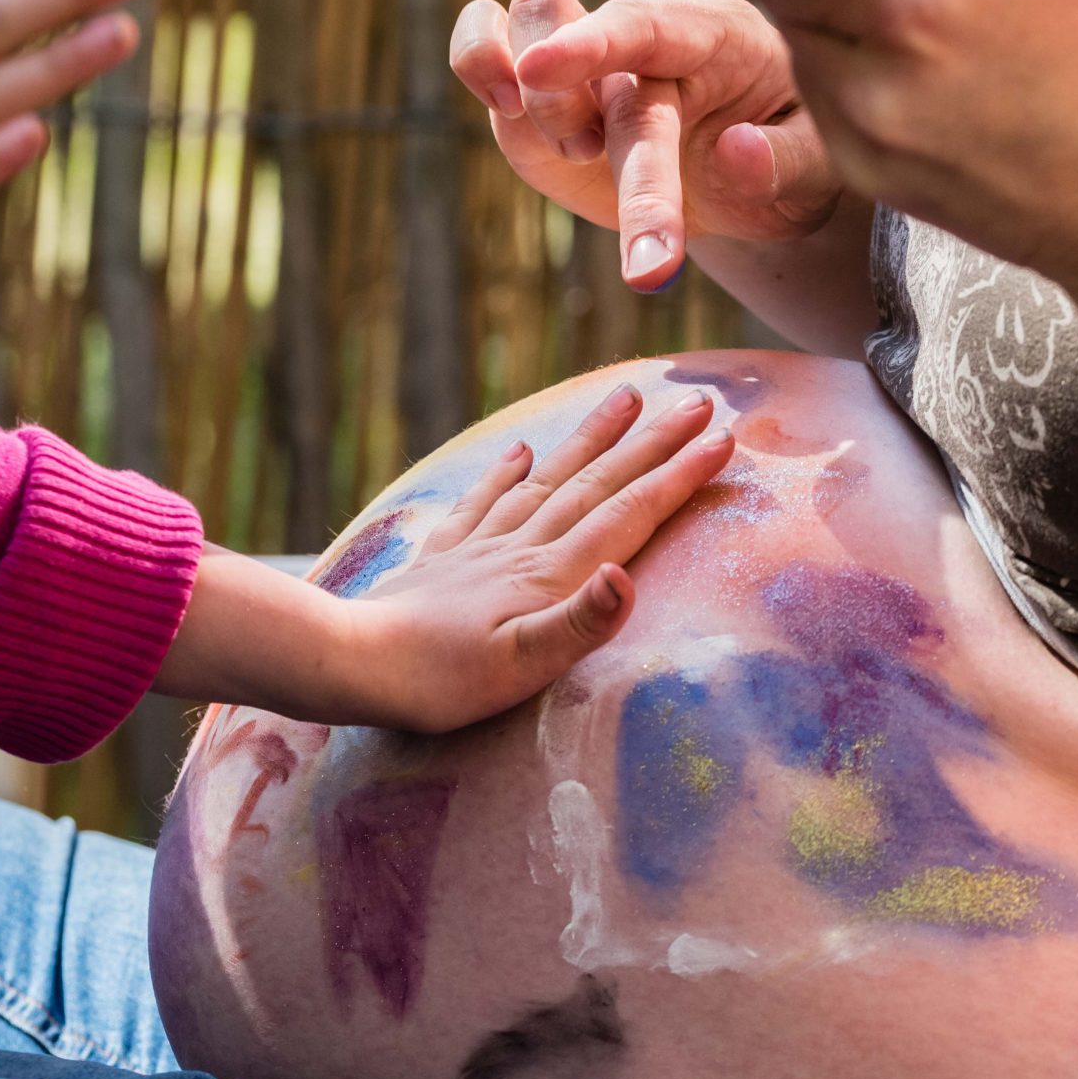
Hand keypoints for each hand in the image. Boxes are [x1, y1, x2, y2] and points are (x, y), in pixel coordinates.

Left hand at [155, 387, 732, 731]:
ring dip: (592, 439)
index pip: (629, 514)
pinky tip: (518, 452)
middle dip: (653, 444)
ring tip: (624, 397)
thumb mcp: (522, 666)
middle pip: (599, 484)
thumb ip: (580, 623)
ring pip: (550, 479)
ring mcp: (482, 547)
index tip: (723, 439)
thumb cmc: (444, 681)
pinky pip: (483, 503)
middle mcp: (522, 548)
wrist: (354, 664)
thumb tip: (628, 576)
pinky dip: (505, 473)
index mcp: (551, 574)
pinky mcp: (445, 558)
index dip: (678, 477)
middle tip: (697, 402)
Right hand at [452, 0, 838, 290]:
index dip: (593, 42)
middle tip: (582, 156)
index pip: (650, 27)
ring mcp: (588, 63)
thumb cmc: (795, 154)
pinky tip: (502, 107)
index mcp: (718, 38)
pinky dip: (476, 67)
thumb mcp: (820, 169)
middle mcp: (644, 38)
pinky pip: (487, 53)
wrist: (758, 171)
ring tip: (576, 153)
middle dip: (560, 105)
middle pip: (574, 38)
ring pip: (517, 35)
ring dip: (526, 101)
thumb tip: (734, 151)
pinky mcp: (543, 96)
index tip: (542, 69)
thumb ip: (785, 162)